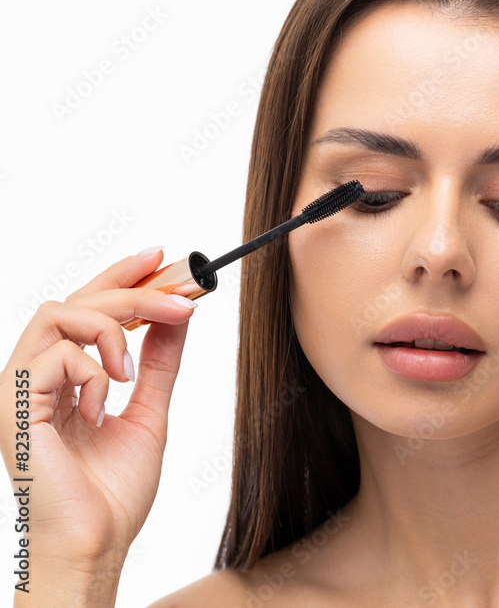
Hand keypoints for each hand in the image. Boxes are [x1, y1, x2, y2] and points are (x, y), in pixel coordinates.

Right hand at [0, 247, 197, 569]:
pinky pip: (54, 354)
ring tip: (131, 370)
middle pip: (77, 301)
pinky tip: (103, 403)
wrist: (97, 541)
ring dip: (114, 328)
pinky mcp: (13, 404)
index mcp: (64, 375)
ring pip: (61, 314)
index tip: (164, 258)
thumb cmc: (113, 490)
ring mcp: (20, 387)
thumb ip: (158, 363)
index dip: (123, 277)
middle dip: (135, 291)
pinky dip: (93, 371)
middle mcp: (36, 373)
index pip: (89, 308)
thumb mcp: (148, 411)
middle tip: (182, 298)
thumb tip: (178, 315)